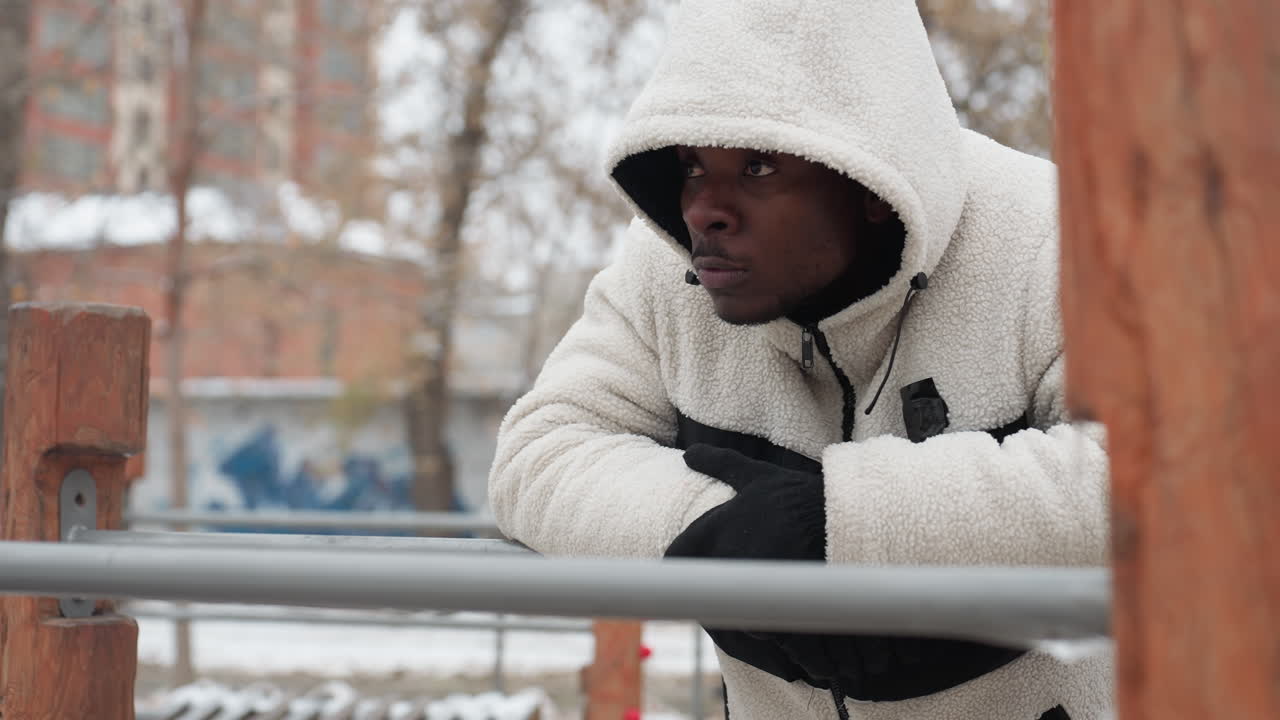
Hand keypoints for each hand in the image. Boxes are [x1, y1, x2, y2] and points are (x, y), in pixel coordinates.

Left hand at [664, 444, 826, 685]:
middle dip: (709, 590)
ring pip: (725, 608)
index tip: (690, 572)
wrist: (847, 520)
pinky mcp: (772, 604)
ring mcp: (748, 581)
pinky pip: (754, 626)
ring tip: (756, 602)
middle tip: (727, 590)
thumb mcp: (760, 476)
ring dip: (736, 610)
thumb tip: (689, 453)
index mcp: (716, 526)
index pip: (675, 556)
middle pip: (697, 587)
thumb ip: (722, 464)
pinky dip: (760, 625)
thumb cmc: (802, 498)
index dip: (678, 566)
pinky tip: (775, 615)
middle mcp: (726, 555)